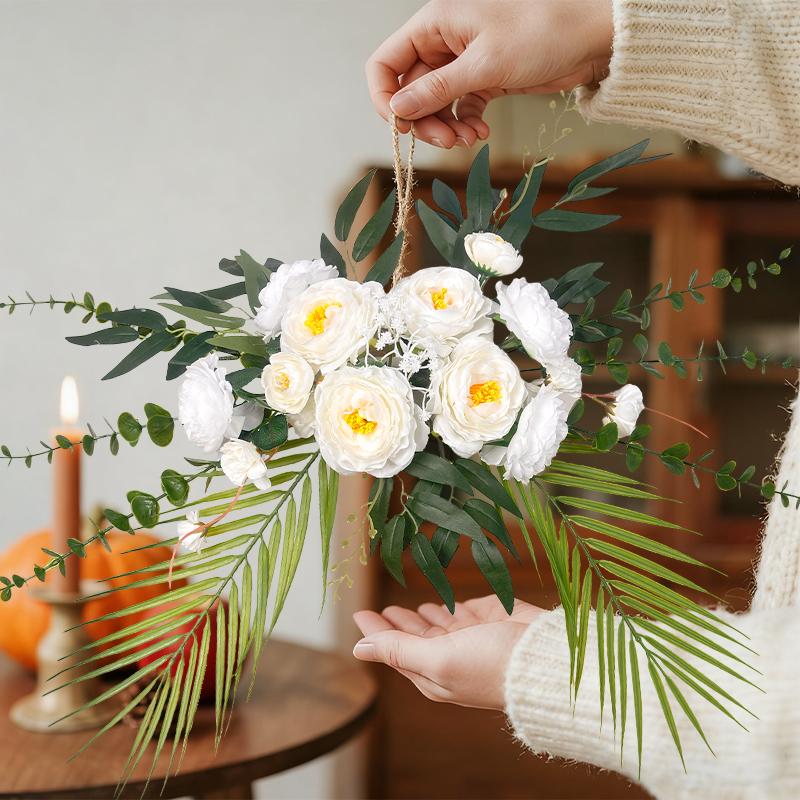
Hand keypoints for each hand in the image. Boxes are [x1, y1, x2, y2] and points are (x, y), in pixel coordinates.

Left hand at [352, 594, 542, 710]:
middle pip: (413, 639)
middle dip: (396, 625)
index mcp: (432, 674)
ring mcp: (469, 639)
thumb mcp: (437, 659)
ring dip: (419, 618)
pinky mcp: (488, 620)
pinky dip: (446, 607)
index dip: (376, 632)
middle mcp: (449, 658)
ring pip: (435, 627)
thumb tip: (359, 649)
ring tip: (403, 608)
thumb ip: (398, 650)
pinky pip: (460, 612)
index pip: (394, 650)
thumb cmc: (490, 665)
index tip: (359, 612)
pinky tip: (438, 604)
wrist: (545, 658)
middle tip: (380, 609)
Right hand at [366, 0, 612, 147]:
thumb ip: (437, 89)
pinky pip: (460, 109)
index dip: (385, 97)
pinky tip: (480, 133)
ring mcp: (463, 63)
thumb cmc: (541, 34)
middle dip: (424, 121)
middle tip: (447, 141)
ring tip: (468, 139)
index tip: (401, 126)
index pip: (385, 63)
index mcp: (434, 24)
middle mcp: (443, 43)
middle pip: (411, 91)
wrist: (590, 38)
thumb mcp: (484, 64)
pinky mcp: (484, 80)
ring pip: (435, 105)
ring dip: (446, 128)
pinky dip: (465, 124)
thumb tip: (397, 110)